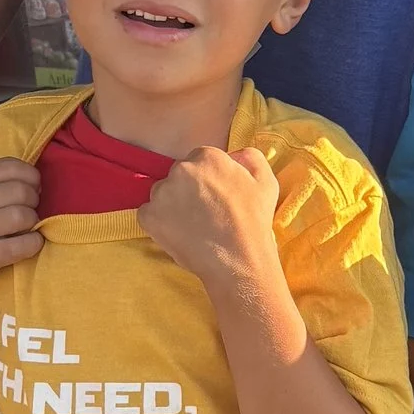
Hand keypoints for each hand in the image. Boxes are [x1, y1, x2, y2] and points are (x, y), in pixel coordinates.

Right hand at [0, 158, 42, 298]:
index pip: (8, 167)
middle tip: (32, 208)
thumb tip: (30, 176)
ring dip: (33, 221)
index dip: (30, 174)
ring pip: (21, 216)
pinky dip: (34, 243)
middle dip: (34, 199)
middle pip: (19, 190)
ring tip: (28, 226)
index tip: (34, 185)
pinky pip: (21, 245)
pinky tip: (31, 242)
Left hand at [140, 143, 284, 297]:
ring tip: (192, 225)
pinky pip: (148, 213)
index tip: (215, 196)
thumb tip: (236, 154)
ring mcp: (162, 193)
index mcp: (207, 157)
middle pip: (179, 174)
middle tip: (205, 212)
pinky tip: (179, 233)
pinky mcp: (149, 216)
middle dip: (189, 189)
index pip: (199, 160)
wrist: (238, 259)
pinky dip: (159, 222)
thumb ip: (251, 157)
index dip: (208, 179)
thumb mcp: (266, 182)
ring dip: (172, 204)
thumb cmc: (254, 222)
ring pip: (163, 193)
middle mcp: (181, 169)